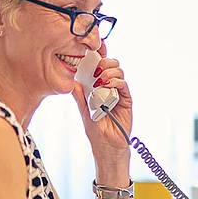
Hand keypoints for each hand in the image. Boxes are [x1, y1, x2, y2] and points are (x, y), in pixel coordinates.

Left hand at [71, 42, 132, 158]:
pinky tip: (107, 85)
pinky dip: (115, 82)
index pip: (101, 67)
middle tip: (96, 69)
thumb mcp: (83, 109)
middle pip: (112, 65)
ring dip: (109, 71)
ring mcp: (119, 93)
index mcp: (99, 87)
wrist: (105, 145)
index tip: (92, 53)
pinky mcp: (126, 100)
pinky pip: (123, 85)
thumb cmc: (95, 129)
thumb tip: (72, 81)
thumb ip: (79, 95)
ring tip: (100, 80)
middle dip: (104, 62)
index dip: (98, 57)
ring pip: (119, 72)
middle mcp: (110, 87)